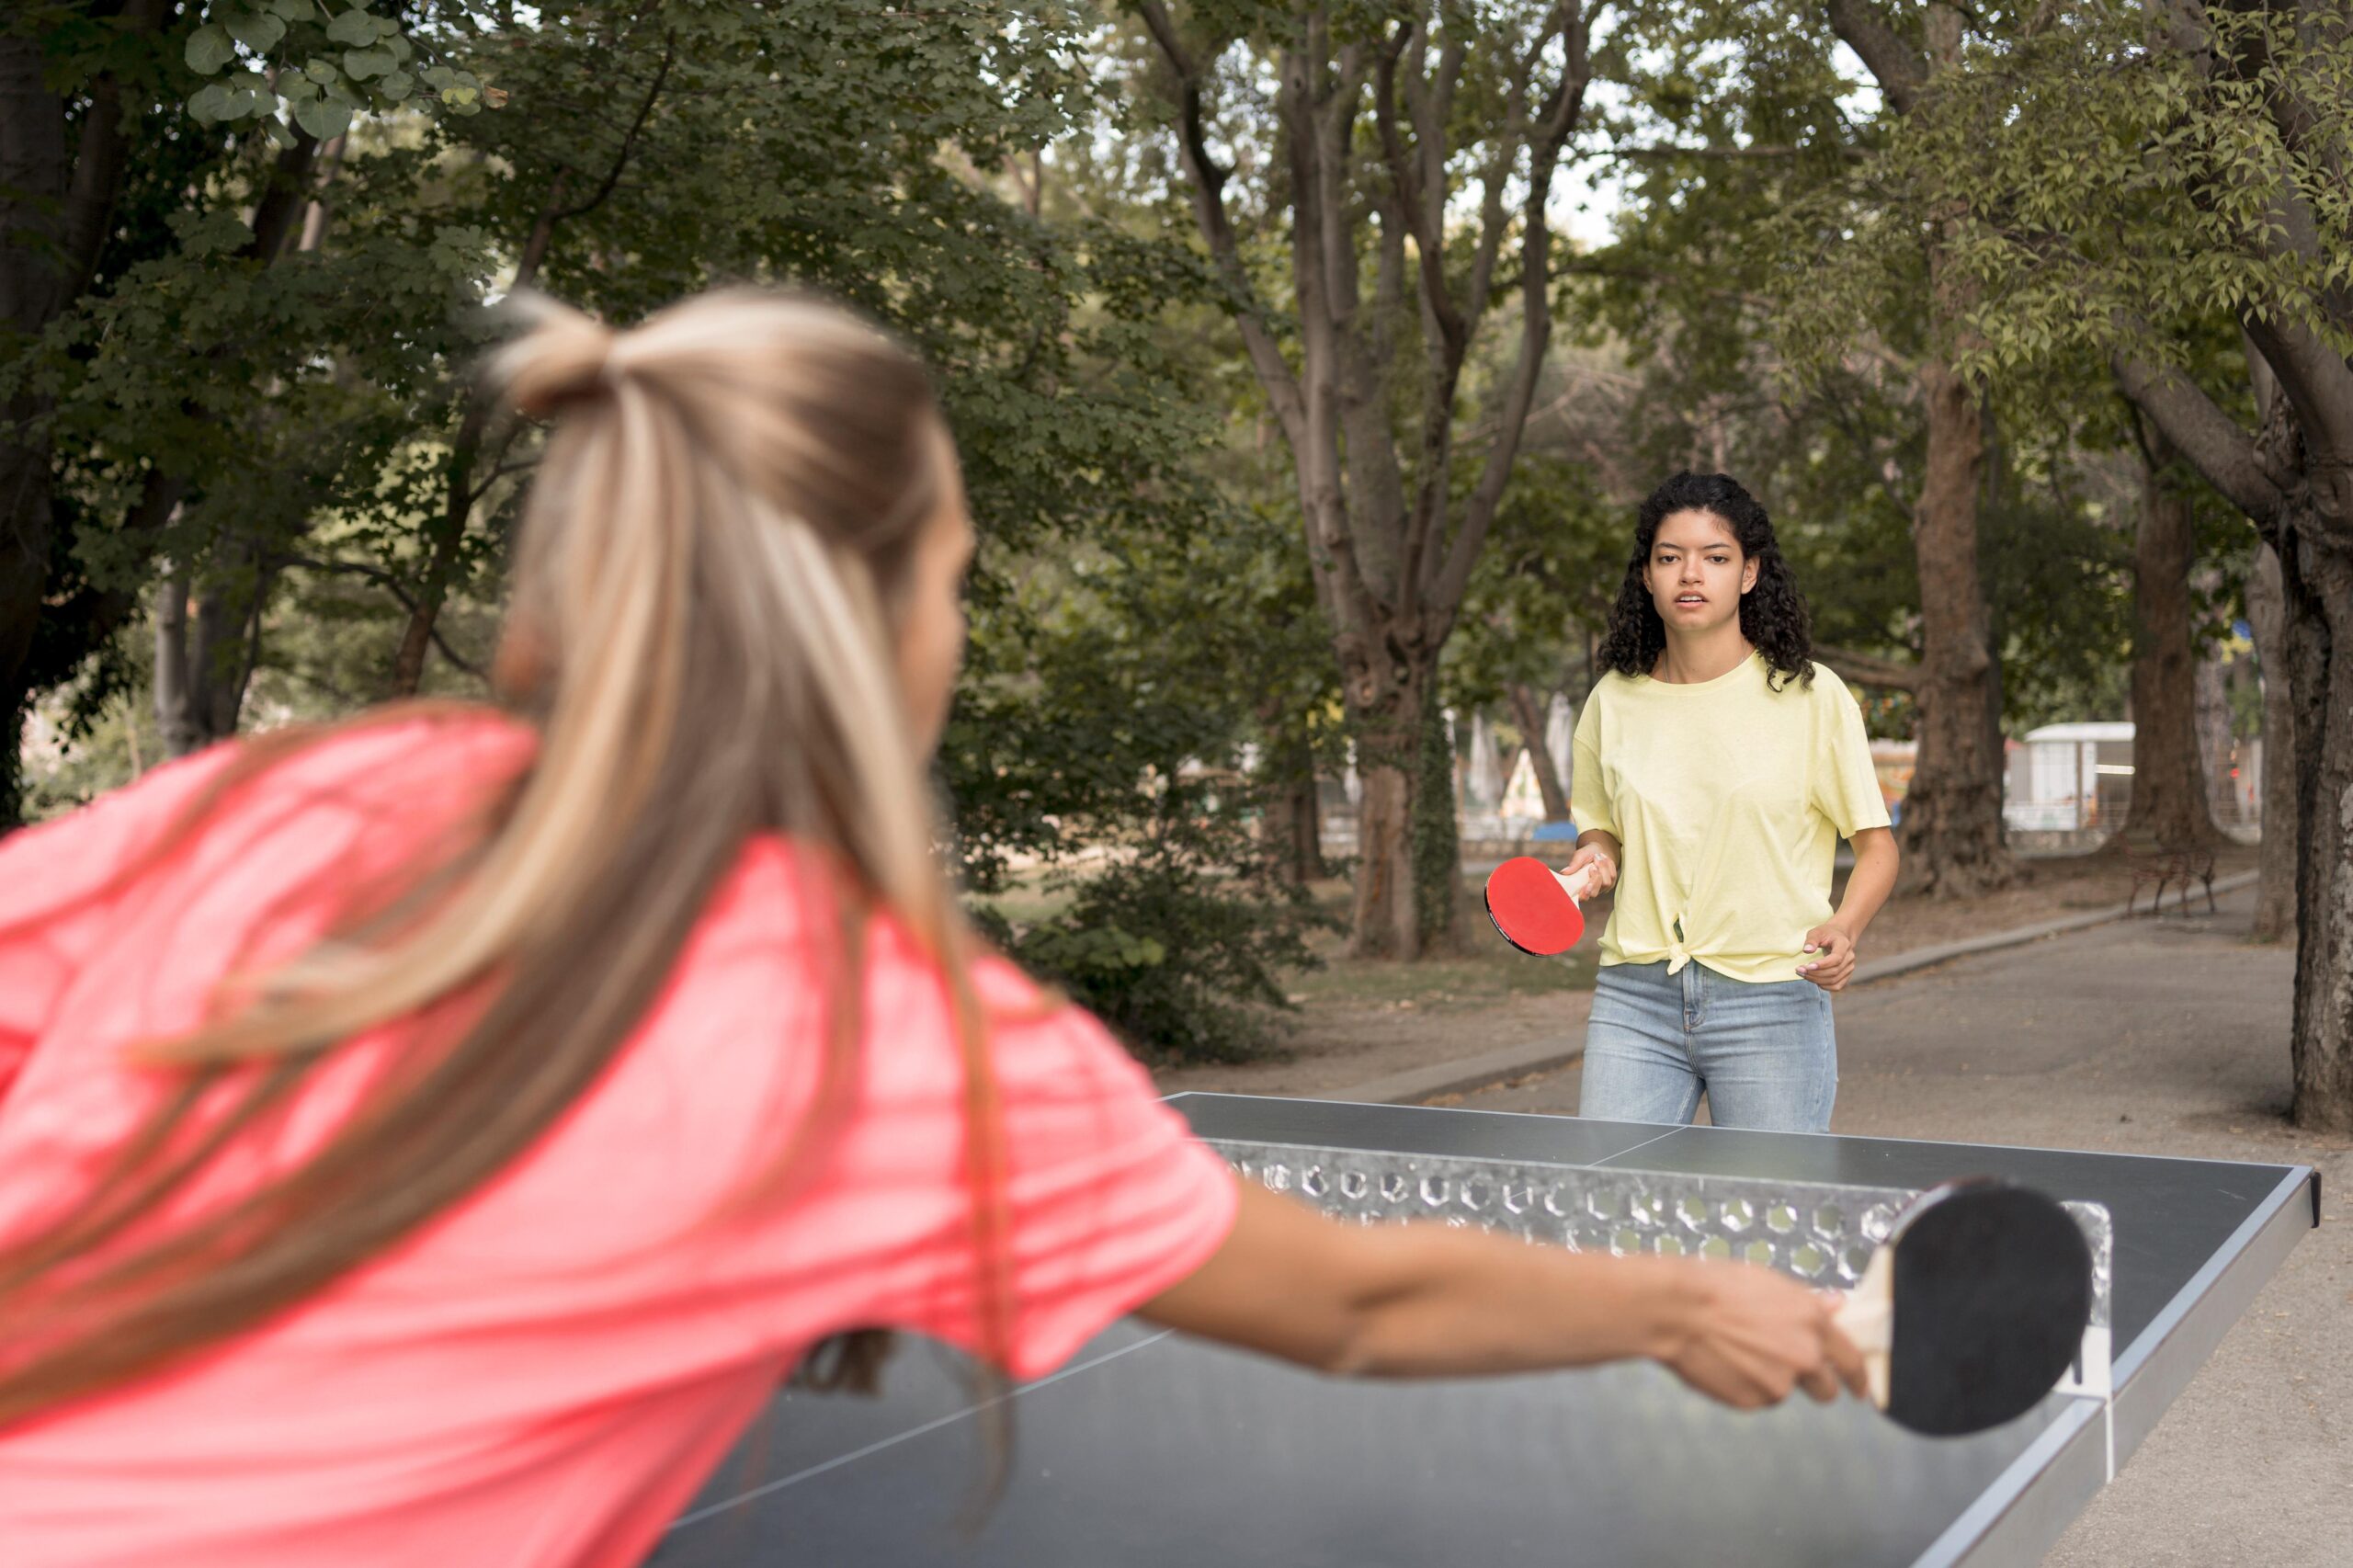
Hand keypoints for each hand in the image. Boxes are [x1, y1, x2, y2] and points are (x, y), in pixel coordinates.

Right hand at [1563, 842, 1616, 895]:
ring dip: (1603, 868)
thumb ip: (1574, 865)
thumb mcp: (1579, 856)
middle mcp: (1589, 891)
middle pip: (1594, 893)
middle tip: (1592, 865)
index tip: (1587, 884)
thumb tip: (1564, 872)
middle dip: (1595, 878)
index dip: (1585, 893)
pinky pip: (1613, 877)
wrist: (1597, 851)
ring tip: (1597, 857)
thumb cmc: (1585, 855)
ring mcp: (1601, 889)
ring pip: (1606, 883)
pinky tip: (1603, 859)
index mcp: (1578, 888)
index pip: (1582, 897)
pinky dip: (1609, 865)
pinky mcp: (1610, 884)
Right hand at [1658, 1262, 1869, 1409]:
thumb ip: (1808, 1303)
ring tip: (1736, 1352)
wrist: (1677, 1309)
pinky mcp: (1752, 1401)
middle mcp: (1805, 1356)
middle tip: (1787, 1370)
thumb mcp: (1770, 1284)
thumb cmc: (1719, 1286)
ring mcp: (1779, 1383)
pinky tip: (1722, 1362)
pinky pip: (1755, 1398)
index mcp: (1814, 1323)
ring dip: (1770, 1379)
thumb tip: (1836, 1305)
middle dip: (1815, 1385)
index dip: (1858, 1378)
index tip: (1860, 1390)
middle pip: (1826, 1389)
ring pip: (1783, 1391)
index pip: (1851, 1360)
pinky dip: (1744, 1386)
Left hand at [1798, 923, 1855, 990]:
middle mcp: (1849, 957)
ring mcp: (1849, 967)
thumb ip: (1811, 940)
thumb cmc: (1826, 933)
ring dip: (1816, 980)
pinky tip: (1813, 980)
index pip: (1836, 958)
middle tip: (1799, 970)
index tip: (1807, 966)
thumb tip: (1807, 950)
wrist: (1839, 936)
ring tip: (1803, 974)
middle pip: (1834, 971)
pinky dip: (1824, 986)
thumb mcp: (1817, 932)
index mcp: (1844, 944)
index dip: (1822, 965)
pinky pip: (1836, 986)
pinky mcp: (1846, 975)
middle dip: (1815, 973)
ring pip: (1834, 980)